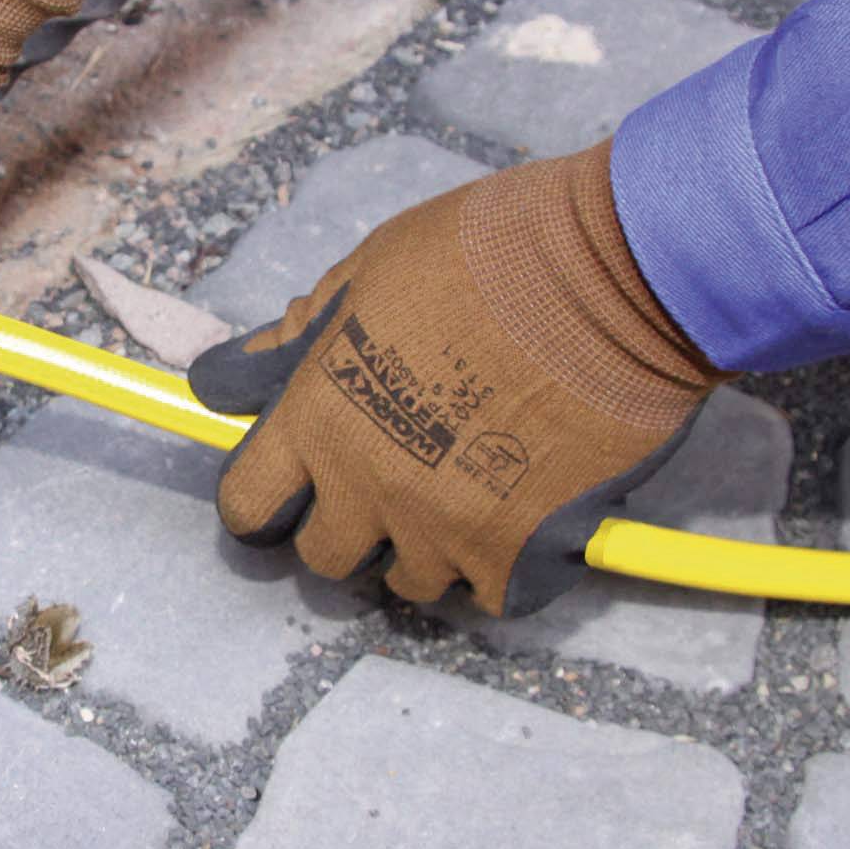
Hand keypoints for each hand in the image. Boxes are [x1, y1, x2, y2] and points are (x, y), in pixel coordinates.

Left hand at [187, 143, 726, 615]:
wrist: (614, 275)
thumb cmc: (485, 253)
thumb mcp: (370, 271)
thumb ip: (300, 336)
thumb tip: (234, 376)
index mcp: (318, 417)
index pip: (247, 504)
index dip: (263, 497)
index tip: (289, 483)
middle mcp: (370, 487)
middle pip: (323, 557)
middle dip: (346, 525)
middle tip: (389, 477)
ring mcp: (445, 530)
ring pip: (409, 581)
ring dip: (425, 545)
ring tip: (466, 485)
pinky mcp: (521, 555)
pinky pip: (489, 595)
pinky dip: (501, 565)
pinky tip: (519, 512)